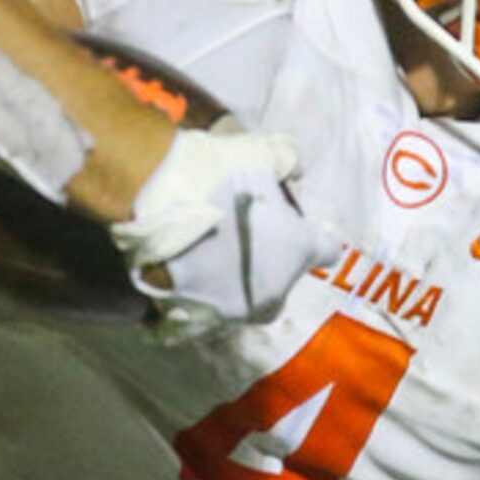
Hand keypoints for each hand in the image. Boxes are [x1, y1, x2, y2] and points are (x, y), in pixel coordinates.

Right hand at [112, 125, 334, 339]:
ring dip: (227, 290)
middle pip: (280, 288)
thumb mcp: (261, 153)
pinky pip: (189, 325)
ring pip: (237, 308)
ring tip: (202, 262)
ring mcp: (228, 313)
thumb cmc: (214, 174)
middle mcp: (269, 293)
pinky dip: (184, 314)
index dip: (312, 236)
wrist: (153, 200)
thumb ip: (286, 162)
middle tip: (242, 242)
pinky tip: (173, 293)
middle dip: (268, 269)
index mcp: (297, 252)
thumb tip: (294, 168)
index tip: (296, 225)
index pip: (326, 250)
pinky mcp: (186, 321)